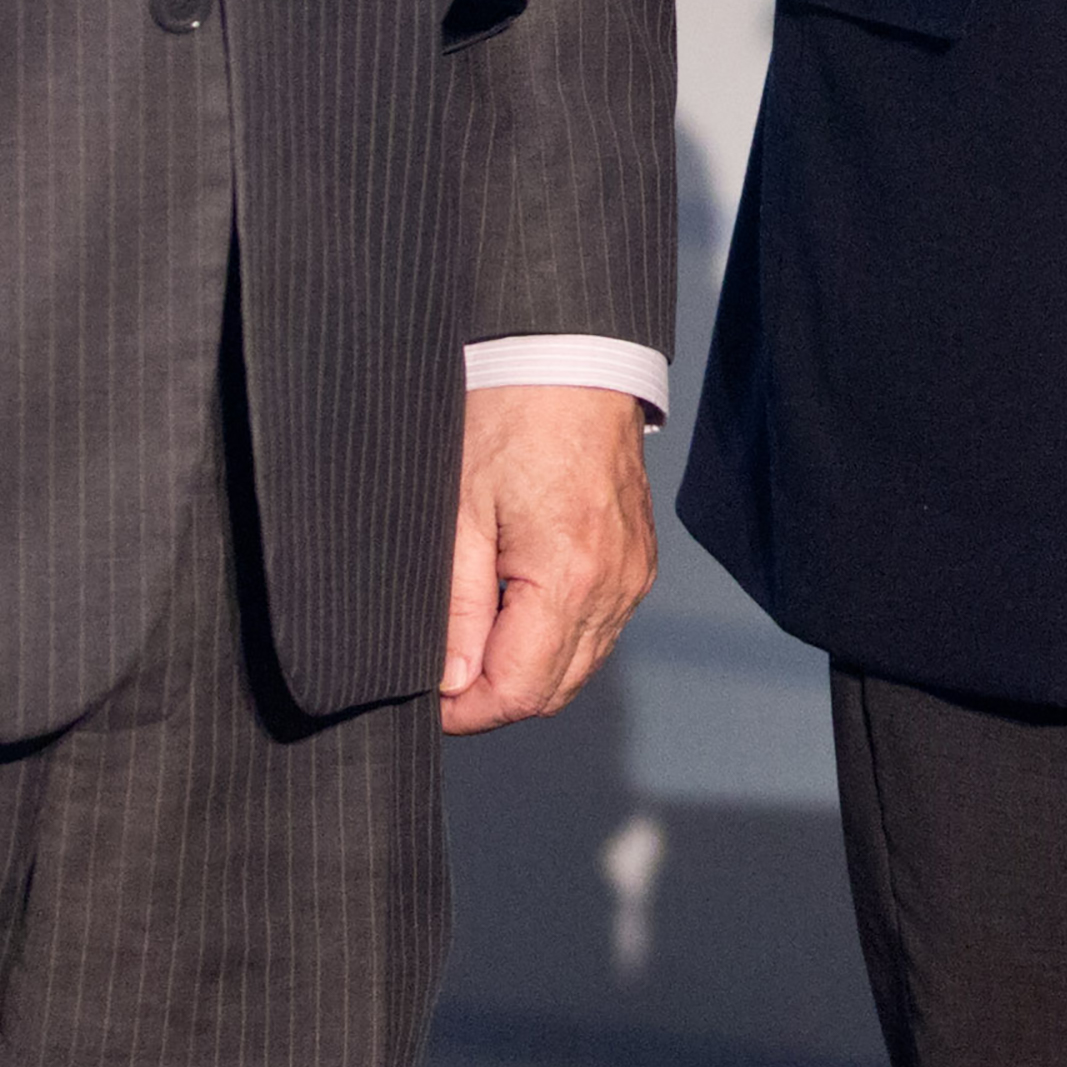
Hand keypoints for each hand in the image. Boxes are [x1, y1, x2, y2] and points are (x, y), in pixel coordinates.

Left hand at [443, 380, 656, 734]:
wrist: (569, 354)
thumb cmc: (510, 413)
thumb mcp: (458, 511)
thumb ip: (456, 607)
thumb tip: (451, 682)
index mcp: (570, 577)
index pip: (519, 692)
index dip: (465, 711)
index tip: (428, 699)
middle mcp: (615, 584)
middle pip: (552, 691)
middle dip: (493, 697)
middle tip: (441, 673)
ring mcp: (633, 574)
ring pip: (577, 665)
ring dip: (526, 668)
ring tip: (474, 633)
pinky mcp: (637, 560)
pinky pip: (598, 627)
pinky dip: (556, 636)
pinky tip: (517, 604)